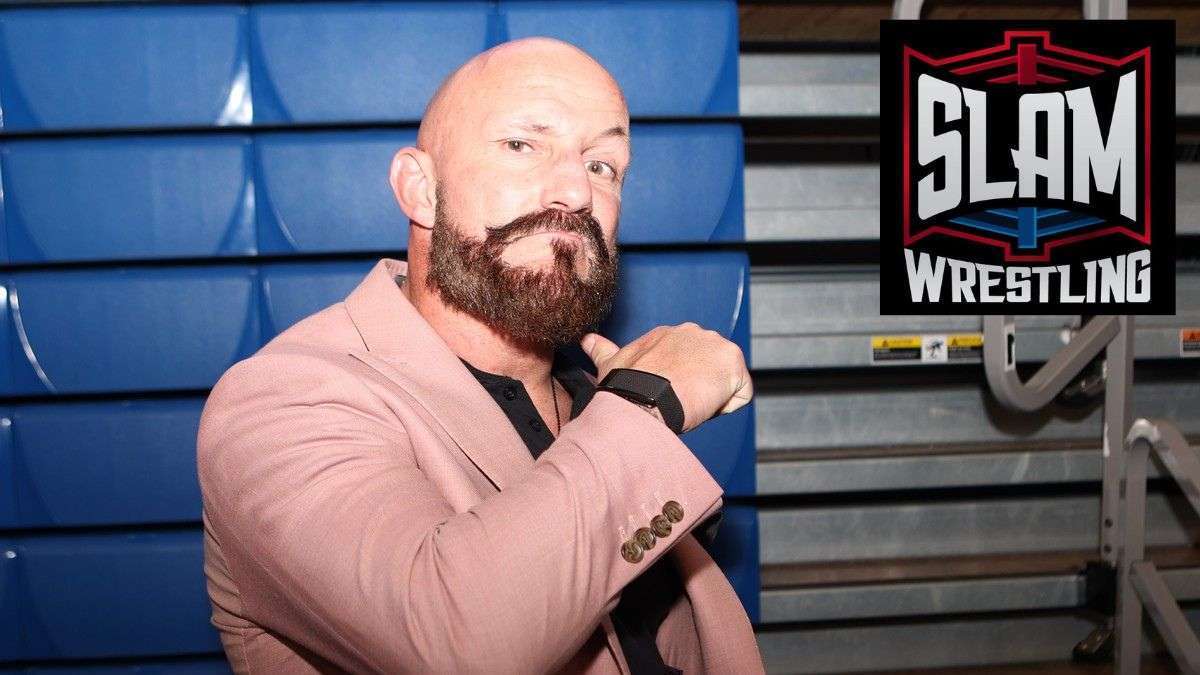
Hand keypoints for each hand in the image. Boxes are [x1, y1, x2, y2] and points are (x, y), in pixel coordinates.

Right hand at [580, 324, 752, 433]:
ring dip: (711, 397)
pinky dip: (725, 407)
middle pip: (709, 368)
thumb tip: (585, 339)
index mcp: (669, 333)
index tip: (667, 394)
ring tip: (688, 406)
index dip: (679, 381)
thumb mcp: (611, 363)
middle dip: (698, 387)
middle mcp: (695, 332)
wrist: (643, 400)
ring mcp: (716, 346)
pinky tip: (703, 408)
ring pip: (725, 381)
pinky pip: (740, 394)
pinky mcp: (733, 365)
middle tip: (677, 403)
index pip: (687, 359)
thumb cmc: (625, 387)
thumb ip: (602, 349)